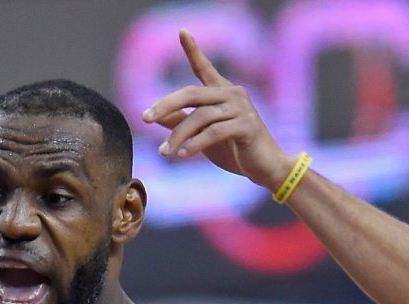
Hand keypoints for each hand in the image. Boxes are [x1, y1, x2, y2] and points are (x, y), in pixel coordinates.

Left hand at [142, 29, 295, 192]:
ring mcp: (241, 108)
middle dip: (165, 105)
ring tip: (164, 153)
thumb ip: (180, 123)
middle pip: (191, 93)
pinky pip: (214, 131)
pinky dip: (196, 144)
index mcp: (221, 93)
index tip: (182, 31)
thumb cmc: (232, 149)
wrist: (264, 167)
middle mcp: (232, 94)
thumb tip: (155, 115)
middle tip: (144, 118)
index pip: (204, 67)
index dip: (193, 50)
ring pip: (199, 117)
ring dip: (177, 137)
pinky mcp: (247, 125)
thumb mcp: (200, 135)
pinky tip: (183, 155)